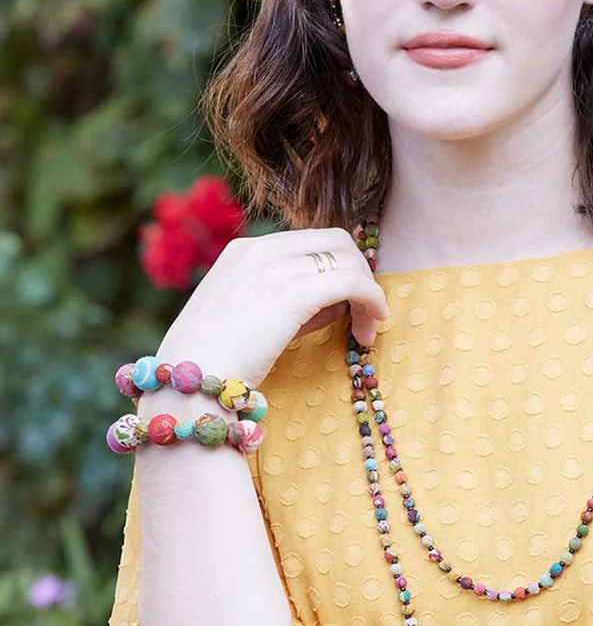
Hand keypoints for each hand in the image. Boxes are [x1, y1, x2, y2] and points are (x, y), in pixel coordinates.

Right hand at [154, 228, 389, 387]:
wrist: (187, 384)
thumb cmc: (215, 362)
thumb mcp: (250, 319)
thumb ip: (292, 301)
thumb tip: (341, 301)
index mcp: (245, 250)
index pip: (312, 241)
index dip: (339, 267)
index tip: (348, 301)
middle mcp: (261, 249)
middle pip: (337, 241)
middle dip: (360, 272)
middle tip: (367, 311)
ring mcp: (276, 267)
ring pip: (349, 262)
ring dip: (368, 295)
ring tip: (366, 330)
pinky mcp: (294, 293)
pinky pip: (353, 284)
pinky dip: (372, 301)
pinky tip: (372, 327)